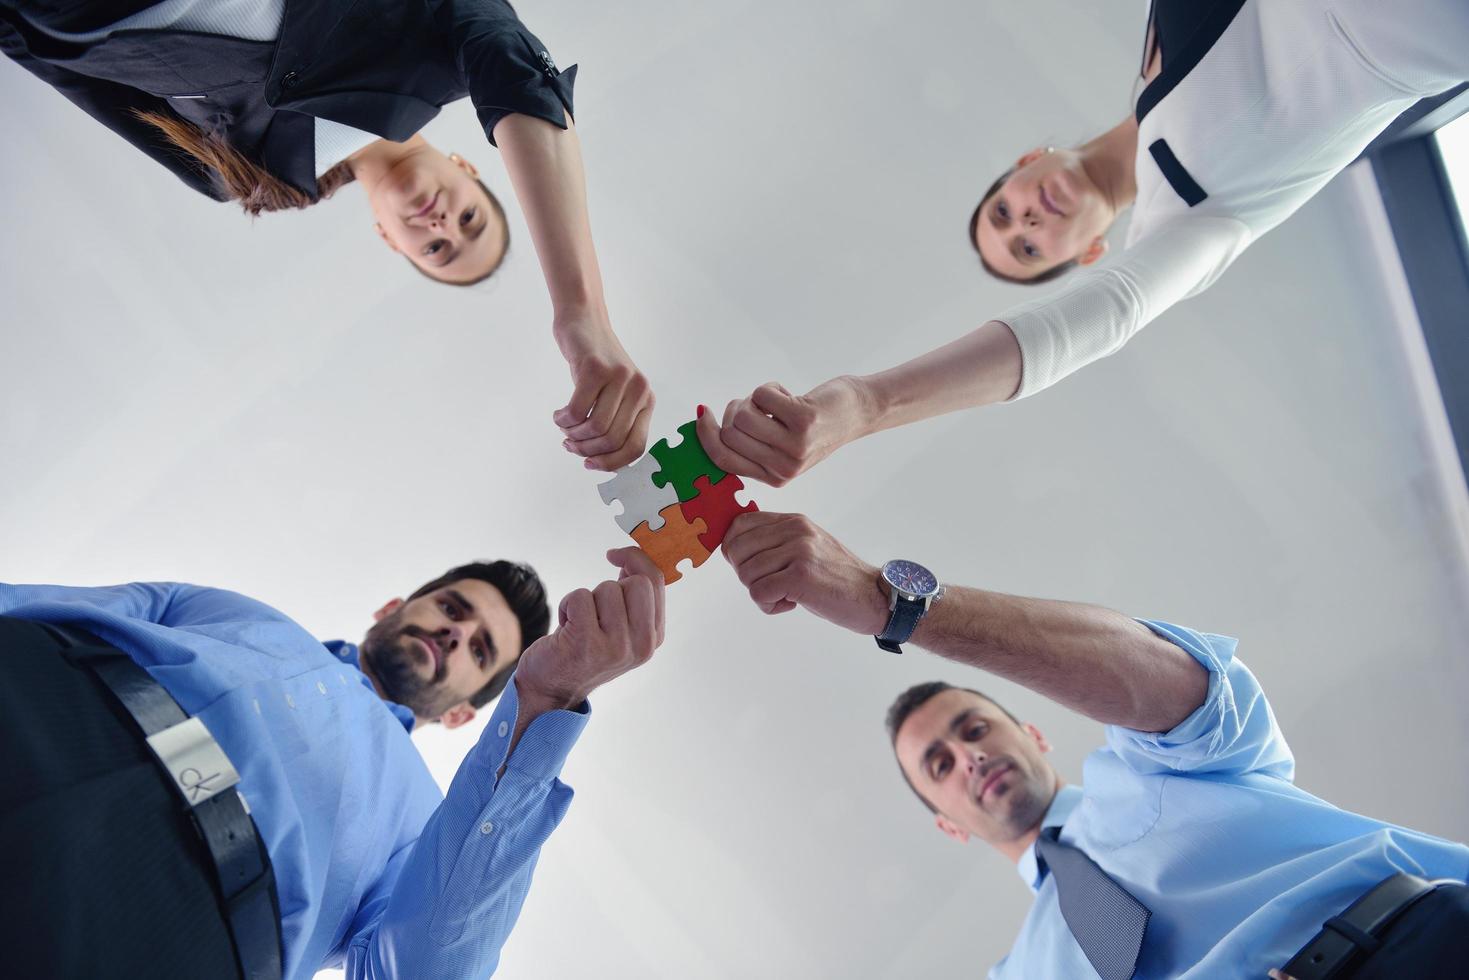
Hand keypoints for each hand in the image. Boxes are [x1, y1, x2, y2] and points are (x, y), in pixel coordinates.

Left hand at [514, 547, 666, 710]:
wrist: (551, 688)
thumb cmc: (584, 650)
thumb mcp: (620, 628)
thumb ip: (633, 598)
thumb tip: (633, 558)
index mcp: (654, 638)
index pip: (657, 581)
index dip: (637, 558)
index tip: (616, 555)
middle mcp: (642, 645)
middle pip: (637, 581)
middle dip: (611, 585)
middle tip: (596, 608)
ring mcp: (616, 647)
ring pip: (607, 588)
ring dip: (586, 598)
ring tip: (580, 623)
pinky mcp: (586, 643)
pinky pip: (580, 597)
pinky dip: (567, 605)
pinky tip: (566, 626)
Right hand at [553, 314, 653, 470]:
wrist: (584, 322)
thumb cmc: (595, 365)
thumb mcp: (613, 395)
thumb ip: (614, 423)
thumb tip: (598, 461)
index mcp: (647, 401)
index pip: (636, 447)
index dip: (611, 463)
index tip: (590, 464)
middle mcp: (639, 389)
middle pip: (612, 440)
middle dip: (586, 449)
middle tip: (569, 444)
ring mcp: (619, 378)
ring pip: (596, 428)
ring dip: (573, 435)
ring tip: (564, 427)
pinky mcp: (596, 369)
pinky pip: (577, 410)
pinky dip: (563, 419)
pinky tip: (558, 415)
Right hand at [695, 376, 874, 487]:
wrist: (859, 412)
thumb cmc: (816, 426)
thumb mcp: (784, 446)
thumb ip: (752, 445)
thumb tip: (707, 424)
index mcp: (773, 478)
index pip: (722, 459)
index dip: (706, 435)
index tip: (703, 413)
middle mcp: (783, 468)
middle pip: (729, 434)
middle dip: (735, 410)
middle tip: (756, 404)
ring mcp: (794, 446)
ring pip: (742, 415)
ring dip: (752, 398)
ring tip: (775, 401)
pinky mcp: (803, 421)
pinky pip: (761, 396)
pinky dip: (770, 388)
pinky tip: (789, 395)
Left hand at [721, 511, 889, 634]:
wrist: (875, 596)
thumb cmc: (835, 578)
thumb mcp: (806, 547)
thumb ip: (776, 541)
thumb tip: (732, 547)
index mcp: (794, 521)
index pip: (740, 524)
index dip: (734, 550)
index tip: (749, 567)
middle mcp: (796, 530)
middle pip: (736, 550)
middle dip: (745, 574)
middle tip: (770, 585)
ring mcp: (799, 551)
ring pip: (746, 574)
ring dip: (760, 594)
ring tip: (786, 596)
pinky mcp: (801, 576)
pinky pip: (759, 593)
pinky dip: (769, 606)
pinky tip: (791, 604)